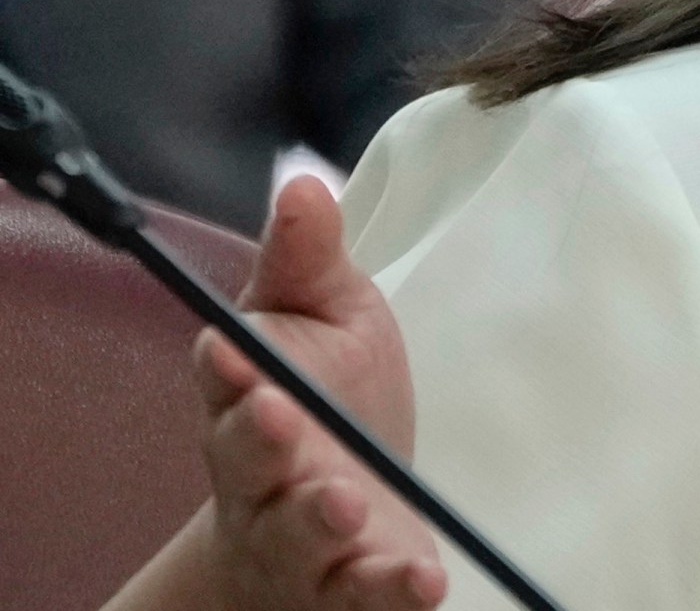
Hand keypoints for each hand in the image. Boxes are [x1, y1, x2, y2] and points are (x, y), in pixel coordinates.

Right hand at [192, 175, 446, 608]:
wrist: (332, 518)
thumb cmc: (326, 399)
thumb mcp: (327, 316)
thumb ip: (309, 258)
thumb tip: (303, 181)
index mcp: (248, 400)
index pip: (225, 381)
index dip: (228, 368)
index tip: (237, 351)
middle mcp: (260, 476)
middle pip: (247, 462)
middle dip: (259, 441)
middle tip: (281, 418)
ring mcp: (301, 540)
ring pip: (296, 536)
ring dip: (316, 521)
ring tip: (345, 504)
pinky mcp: (349, 589)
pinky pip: (362, 595)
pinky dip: (389, 592)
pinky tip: (423, 582)